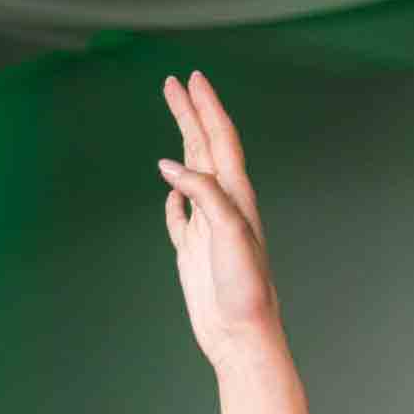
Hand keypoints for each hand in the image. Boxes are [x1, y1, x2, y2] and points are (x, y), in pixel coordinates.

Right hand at [158, 73, 281, 369]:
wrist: (240, 335)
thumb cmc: (245, 288)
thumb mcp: (229, 232)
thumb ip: (203, 194)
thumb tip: (168, 169)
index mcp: (238, 198)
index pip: (221, 140)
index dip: (207, 108)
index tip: (192, 78)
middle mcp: (225, 209)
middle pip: (205, 149)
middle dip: (191, 114)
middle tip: (173, 82)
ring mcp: (208, 229)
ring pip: (192, 175)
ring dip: (183, 145)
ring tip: (175, 120)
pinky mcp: (194, 253)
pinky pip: (180, 217)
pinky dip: (174, 199)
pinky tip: (171, 190)